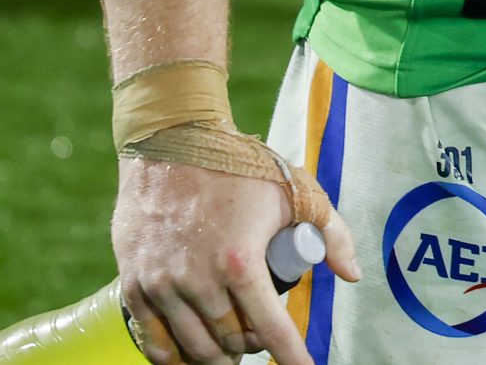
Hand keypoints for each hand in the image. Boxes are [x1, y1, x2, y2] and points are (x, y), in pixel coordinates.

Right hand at [112, 158, 360, 364]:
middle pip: (231, 342)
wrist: (172, 142)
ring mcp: (162, 285)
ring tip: (232, 350)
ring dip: (217, 356)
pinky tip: (188, 354)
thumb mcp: (298, 191)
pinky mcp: (135, 284)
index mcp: (240, 261)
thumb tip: (350, 275)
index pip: (271, 328)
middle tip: (262, 339)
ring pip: (194, 347)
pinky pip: (153, 340)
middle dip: (253, 348)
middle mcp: (197, 280)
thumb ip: (331, 233)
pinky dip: (173, 355)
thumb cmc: (240, 167)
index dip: (291, 357)